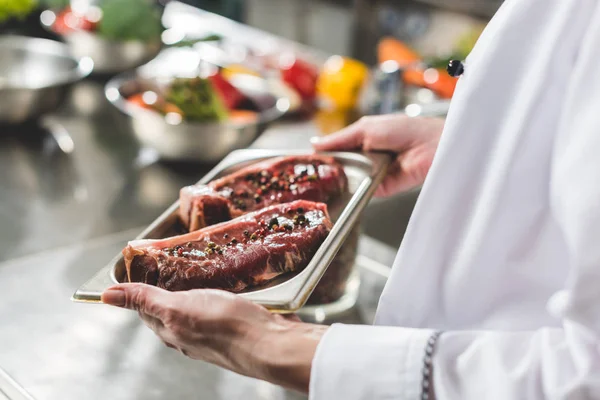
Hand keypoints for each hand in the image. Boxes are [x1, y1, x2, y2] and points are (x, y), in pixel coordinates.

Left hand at [101, 283, 326, 392]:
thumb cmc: (226, 326)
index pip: (145, 308)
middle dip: (169, 284)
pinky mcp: (238, 324)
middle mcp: (190, 335)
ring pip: (198, 306)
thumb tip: (106, 296)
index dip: (140, 286)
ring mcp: (215, 332)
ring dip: (197, 287)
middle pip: (171, 308)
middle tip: (172, 259)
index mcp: (171, 331)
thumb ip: (145, 299)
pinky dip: (219, 291)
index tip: (143, 264)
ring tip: (200, 266)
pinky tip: (227, 281)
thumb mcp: (178, 307)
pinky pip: (222, 307)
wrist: (271, 344)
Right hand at [311, 114, 443, 196]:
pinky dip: (356, 187)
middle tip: (311, 171)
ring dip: (341, 177)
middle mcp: (366, 157)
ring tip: (326, 177)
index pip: (336, 148)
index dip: (322, 154)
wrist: (432, 146)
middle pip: (340, 166)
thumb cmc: (406, 130)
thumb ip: (340, 139)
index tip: (304, 159)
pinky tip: (348, 182)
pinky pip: (363, 190)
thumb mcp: (367, 128)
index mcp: (362, 138)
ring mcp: (372, 174)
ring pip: (349, 179)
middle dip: (328, 168)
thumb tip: (316, 144)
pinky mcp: (380, 189)